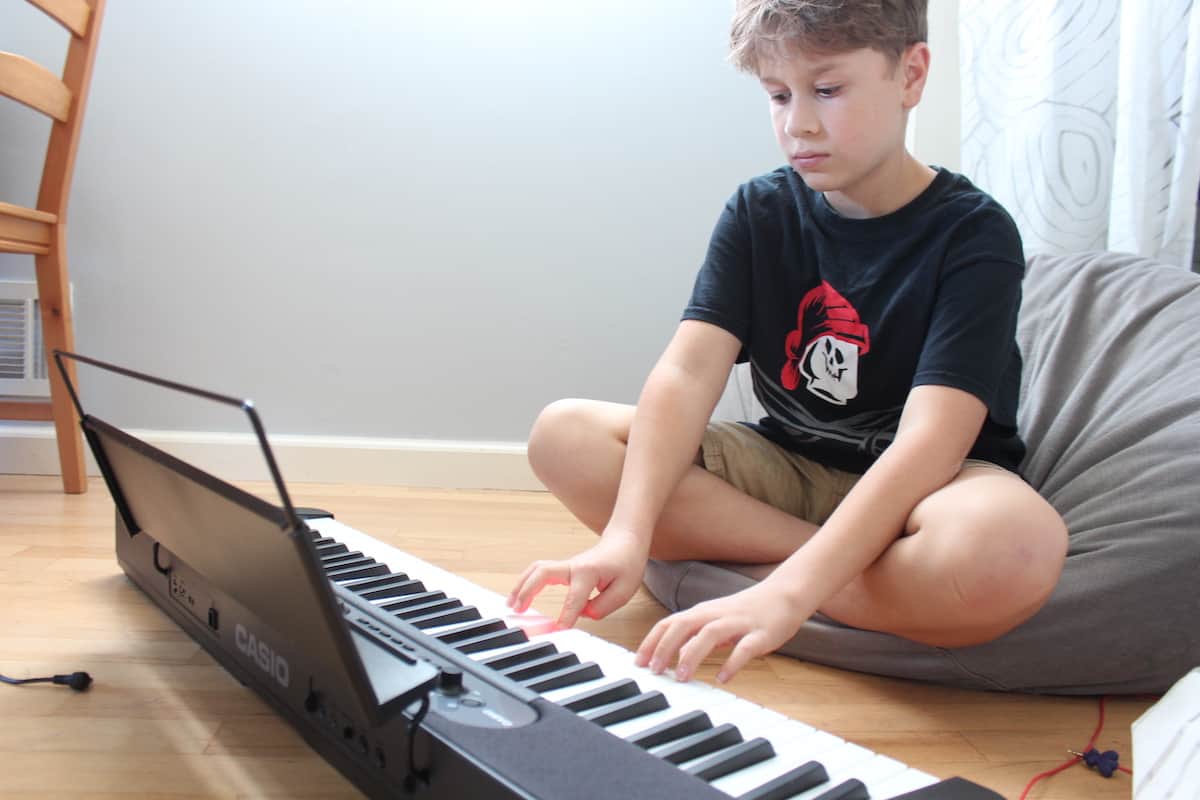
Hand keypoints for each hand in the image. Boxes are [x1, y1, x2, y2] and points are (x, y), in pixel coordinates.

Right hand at [507, 528, 649, 627]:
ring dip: (522, 585)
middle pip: (542, 573)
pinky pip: (540, 572)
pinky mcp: (563, 568)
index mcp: (589, 571)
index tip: (557, 631)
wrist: (625, 541)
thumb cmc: (626, 562)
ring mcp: (566, 565)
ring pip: (536, 570)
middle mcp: (573, 566)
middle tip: (517, 610)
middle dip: (527, 591)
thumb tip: (583, 615)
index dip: (565, 616)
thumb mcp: (624, 589)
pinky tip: (519, 596)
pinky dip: (527, 582)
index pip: (574, 598)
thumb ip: (603, 606)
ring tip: (511, 604)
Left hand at [634, 582, 809, 683]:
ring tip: (682, 677)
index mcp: (702, 612)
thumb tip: (673, 654)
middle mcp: (716, 614)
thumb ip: (696, 635)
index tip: (639, 663)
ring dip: (692, 654)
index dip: (652, 642)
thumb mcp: (716, 621)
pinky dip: (731, 663)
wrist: (785, 594)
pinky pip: (744, 648)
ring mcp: (738, 623)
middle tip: (655, 672)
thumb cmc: (747, 610)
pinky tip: (722, 677)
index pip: (669, 623)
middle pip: (683, 625)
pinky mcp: (760, 634)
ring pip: (709, 634)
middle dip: (665, 647)